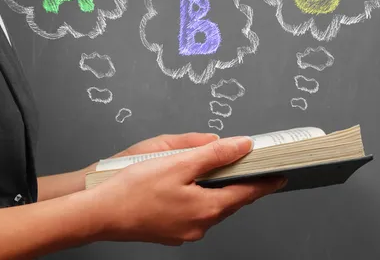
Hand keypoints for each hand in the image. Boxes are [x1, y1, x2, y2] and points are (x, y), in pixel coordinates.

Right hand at [90, 135, 285, 245]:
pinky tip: (187, 187)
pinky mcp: (169, 232)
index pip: (247, 193)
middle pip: (229, 202)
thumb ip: (213, 154)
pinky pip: (192, 214)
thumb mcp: (177, 163)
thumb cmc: (133, 189)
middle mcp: (199, 225)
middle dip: (240, 185)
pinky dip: (197, 199)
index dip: (265, 182)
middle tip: (249, 169)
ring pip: (209, 208)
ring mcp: (183, 232)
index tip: (280, 176)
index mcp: (207, 208)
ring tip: (216, 173)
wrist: (100, 213)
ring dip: (216, 192)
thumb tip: (241, 146)